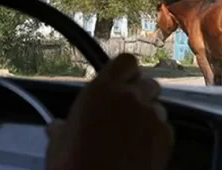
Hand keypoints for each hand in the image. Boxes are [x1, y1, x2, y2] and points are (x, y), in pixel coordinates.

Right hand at [45, 53, 173, 169]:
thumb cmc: (75, 167)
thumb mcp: (59, 145)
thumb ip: (62, 128)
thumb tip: (56, 128)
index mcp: (102, 91)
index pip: (126, 62)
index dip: (126, 72)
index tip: (123, 82)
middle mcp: (129, 97)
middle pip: (147, 83)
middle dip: (141, 95)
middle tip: (129, 113)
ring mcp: (150, 114)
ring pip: (157, 106)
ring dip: (149, 117)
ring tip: (133, 137)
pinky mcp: (165, 134)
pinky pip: (165, 127)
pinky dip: (157, 136)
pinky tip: (142, 150)